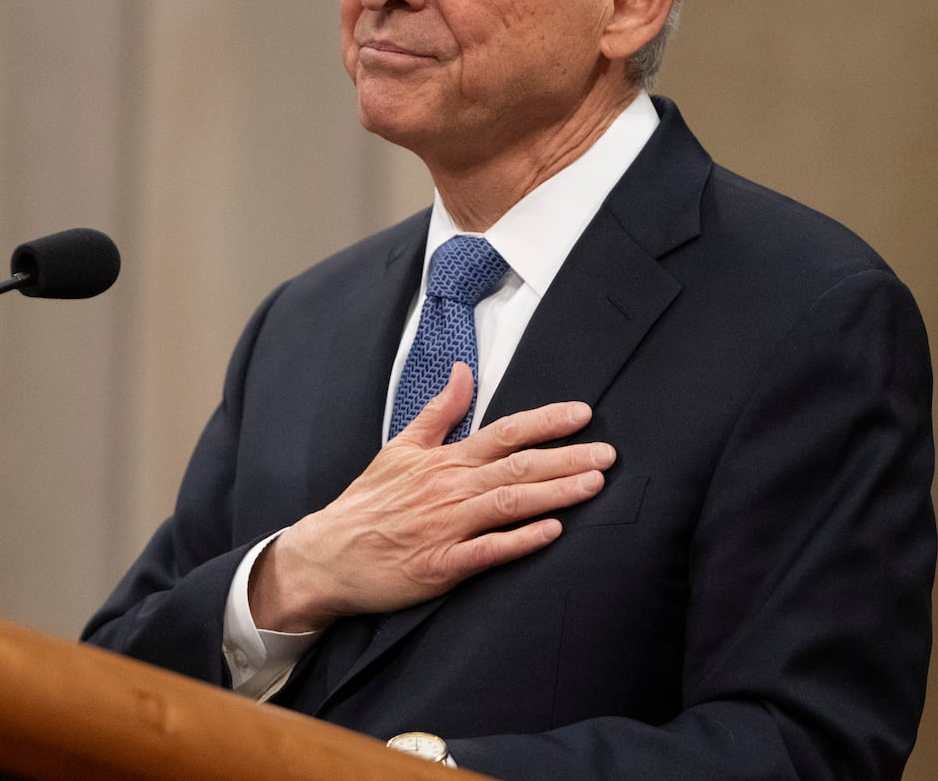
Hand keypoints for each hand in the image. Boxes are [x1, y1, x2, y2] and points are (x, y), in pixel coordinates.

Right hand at [249, 362, 613, 631]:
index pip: (503, 433)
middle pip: (517, 467)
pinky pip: (488, 551)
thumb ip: (438, 412)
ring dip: (554, 493)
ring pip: (509, 504)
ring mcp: (446, 527)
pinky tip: (553, 532)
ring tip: (594, 484)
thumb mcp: (400, 447)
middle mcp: (449, 489)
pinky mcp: (441, 566)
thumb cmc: (368, 503)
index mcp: (443, 460)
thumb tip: (464, 373)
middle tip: (609, 453)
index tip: (582, 414)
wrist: (328, 554)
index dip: (545, 422)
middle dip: (567, 458)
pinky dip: (521, 541)